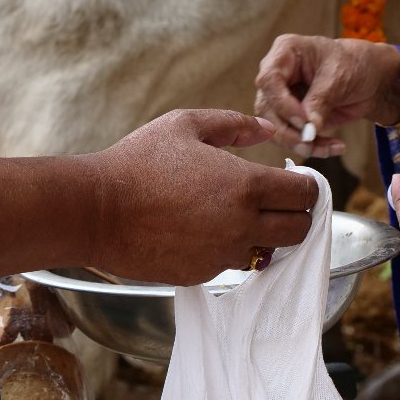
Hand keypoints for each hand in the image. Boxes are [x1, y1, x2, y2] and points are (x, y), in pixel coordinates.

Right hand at [88, 109, 317, 285]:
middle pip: (299, 231)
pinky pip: (231, 265)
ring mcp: (222, 256)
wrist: (93, 211)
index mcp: (247, 185)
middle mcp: (242, 226)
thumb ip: (235, 123)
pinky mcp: (200, 276)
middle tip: (277, 201)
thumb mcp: (187, 124)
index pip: (306, 195)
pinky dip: (229, 250)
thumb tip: (268, 128)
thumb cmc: (138, 161)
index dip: (306, 186)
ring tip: (239, 216)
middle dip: (295, 215)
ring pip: (268, 253)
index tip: (294, 180)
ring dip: (264, 236)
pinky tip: (206, 230)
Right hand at [254, 34, 399, 156]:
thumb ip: (320, 100)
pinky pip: (291, 138)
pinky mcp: (291, 117)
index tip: (303, 120)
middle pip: (266, 108)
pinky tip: (333, 148)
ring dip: (298, 143)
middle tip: (310, 143)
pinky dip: (311, 147)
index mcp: (285, 52)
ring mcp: (281, 97)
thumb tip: (307, 129)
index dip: (282, 103)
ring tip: (327, 149)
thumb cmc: (353, 65)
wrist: (368, 79)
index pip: (269, 80)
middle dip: (288, 131)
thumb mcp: (339, 77)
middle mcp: (277, 75)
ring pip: (274, 127)